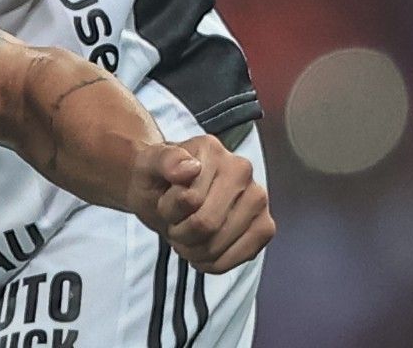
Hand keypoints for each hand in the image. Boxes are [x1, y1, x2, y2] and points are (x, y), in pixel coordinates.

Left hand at [126, 135, 273, 273]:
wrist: (162, 191)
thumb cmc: (156, 178)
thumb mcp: (148, 165)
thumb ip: (165, 161)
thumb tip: (190, 168)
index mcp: (213, 151)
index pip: (190, 200)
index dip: (169, 211)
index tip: (165, 203)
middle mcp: (242, 170)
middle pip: (207, 225)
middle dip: (181, 233)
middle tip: (174, 223)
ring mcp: (257, 199)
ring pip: (219, 245)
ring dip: (194, 250)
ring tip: (187, 234)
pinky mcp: (265, 226)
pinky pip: (240, 258)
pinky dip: (214, 262)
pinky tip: (203, 249)